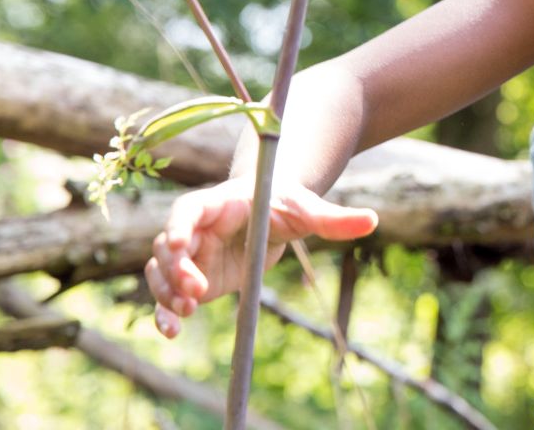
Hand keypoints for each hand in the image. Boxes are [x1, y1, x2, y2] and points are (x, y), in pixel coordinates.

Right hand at [144, 178, 378, 338]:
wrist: (274, 213)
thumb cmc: (287, 203)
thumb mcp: (309, 209)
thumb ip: (334, 218)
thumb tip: (372, 220)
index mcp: (219, 202)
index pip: (189, 209)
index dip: (180, 226)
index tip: (181, 245)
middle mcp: (196, 228)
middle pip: (168, 245)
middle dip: (175, 269)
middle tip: (194, 291)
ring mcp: (191, 255)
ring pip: (161, 272)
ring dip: (166, 293)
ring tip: (184, 315)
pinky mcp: (193, 278)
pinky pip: (169, 295)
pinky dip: (165, 312)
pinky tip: (171, 331)